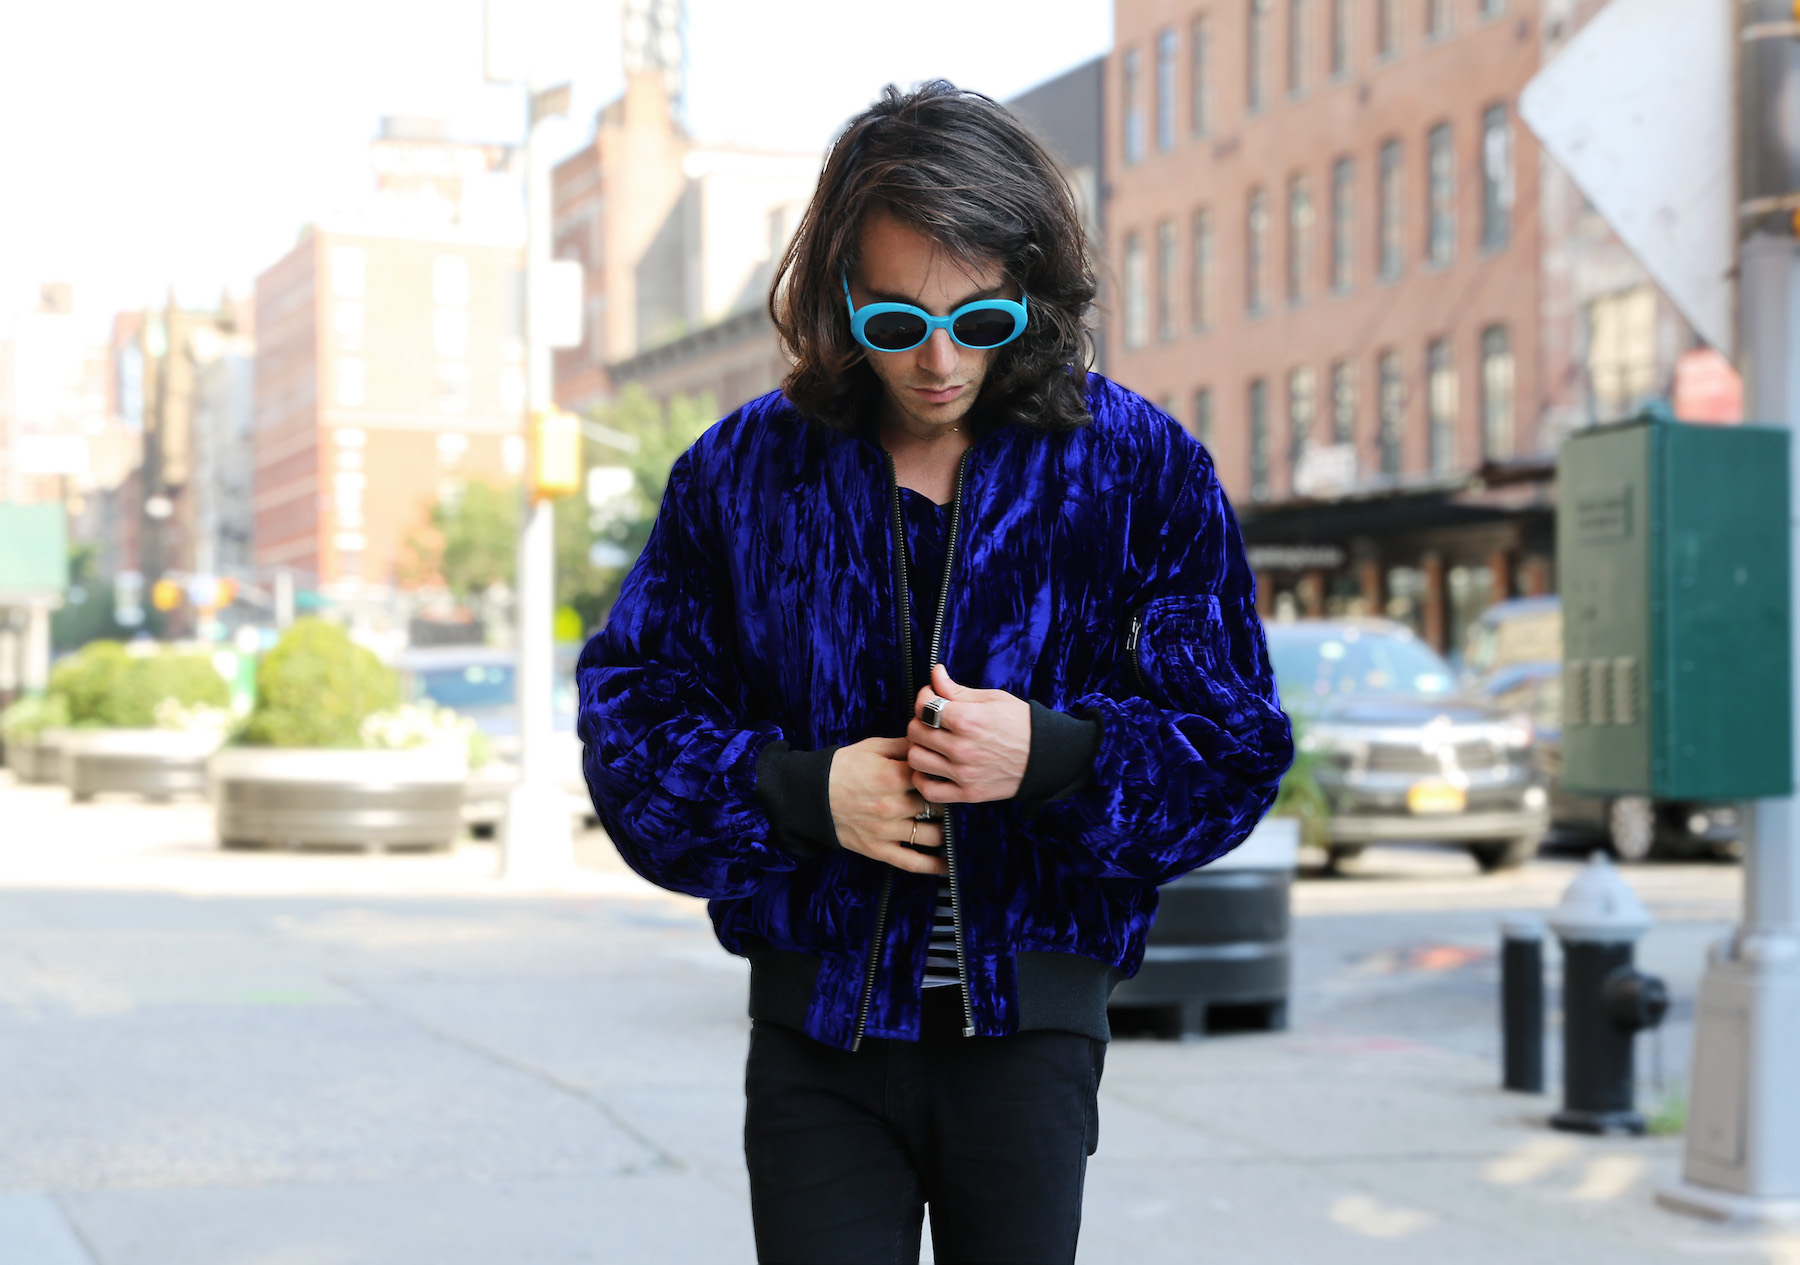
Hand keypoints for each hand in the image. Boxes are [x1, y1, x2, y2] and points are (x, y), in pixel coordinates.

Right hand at [828, 735, 947, 875]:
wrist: (811, 795)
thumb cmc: (843, 768)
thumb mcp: (873, 747)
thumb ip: (904, 745)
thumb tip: (930, 743)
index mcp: (894, 777)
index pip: (935, 777)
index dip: (946, 776)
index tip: (952, 776)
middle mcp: (894, 806)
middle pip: (939, 806)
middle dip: (949, 802)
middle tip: (956, 800)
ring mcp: (887, 831)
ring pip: (932, 835)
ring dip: (947, 830)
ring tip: (952, 825)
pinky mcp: (879, 850)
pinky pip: (911, 862)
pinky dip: (933, 866)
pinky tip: (948, 864)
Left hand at [907, 663, 1030, 804]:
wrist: (1046, 756)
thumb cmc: (1020, 724)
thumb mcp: (992, 699)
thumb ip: (957, 689)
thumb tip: (935, 674)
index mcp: (968, 719)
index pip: (923, 706)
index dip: (924, 698)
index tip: (933, 698)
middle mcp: (962, 747)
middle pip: (915, 731)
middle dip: (920, 722)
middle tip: (932, 722)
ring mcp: (964, 773)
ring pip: (916, 759)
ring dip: (919, 749)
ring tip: (932, 745)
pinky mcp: (968, 793)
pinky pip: (929, 791)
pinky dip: (923, 780)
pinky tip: (932, 769)